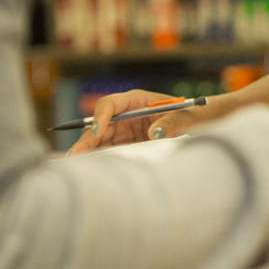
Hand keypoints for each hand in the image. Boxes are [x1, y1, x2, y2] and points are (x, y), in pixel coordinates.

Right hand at [66, 89, 200, 153]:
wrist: (194, 125)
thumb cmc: (188, 115)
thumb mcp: (183, 117)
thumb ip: (171, 123)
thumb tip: (155, 133)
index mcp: (136, 100)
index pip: (110, 104)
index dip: (101, 116)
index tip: (97, 130)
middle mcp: (125, 114)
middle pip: (99, 124)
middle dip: (87, 139)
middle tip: (75, 155)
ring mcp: (123, 130)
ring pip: (99, 139)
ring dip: (88, 151)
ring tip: (76, 165)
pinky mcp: (125, 144)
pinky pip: (108, 150)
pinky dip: (99, 158)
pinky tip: (90, 168)